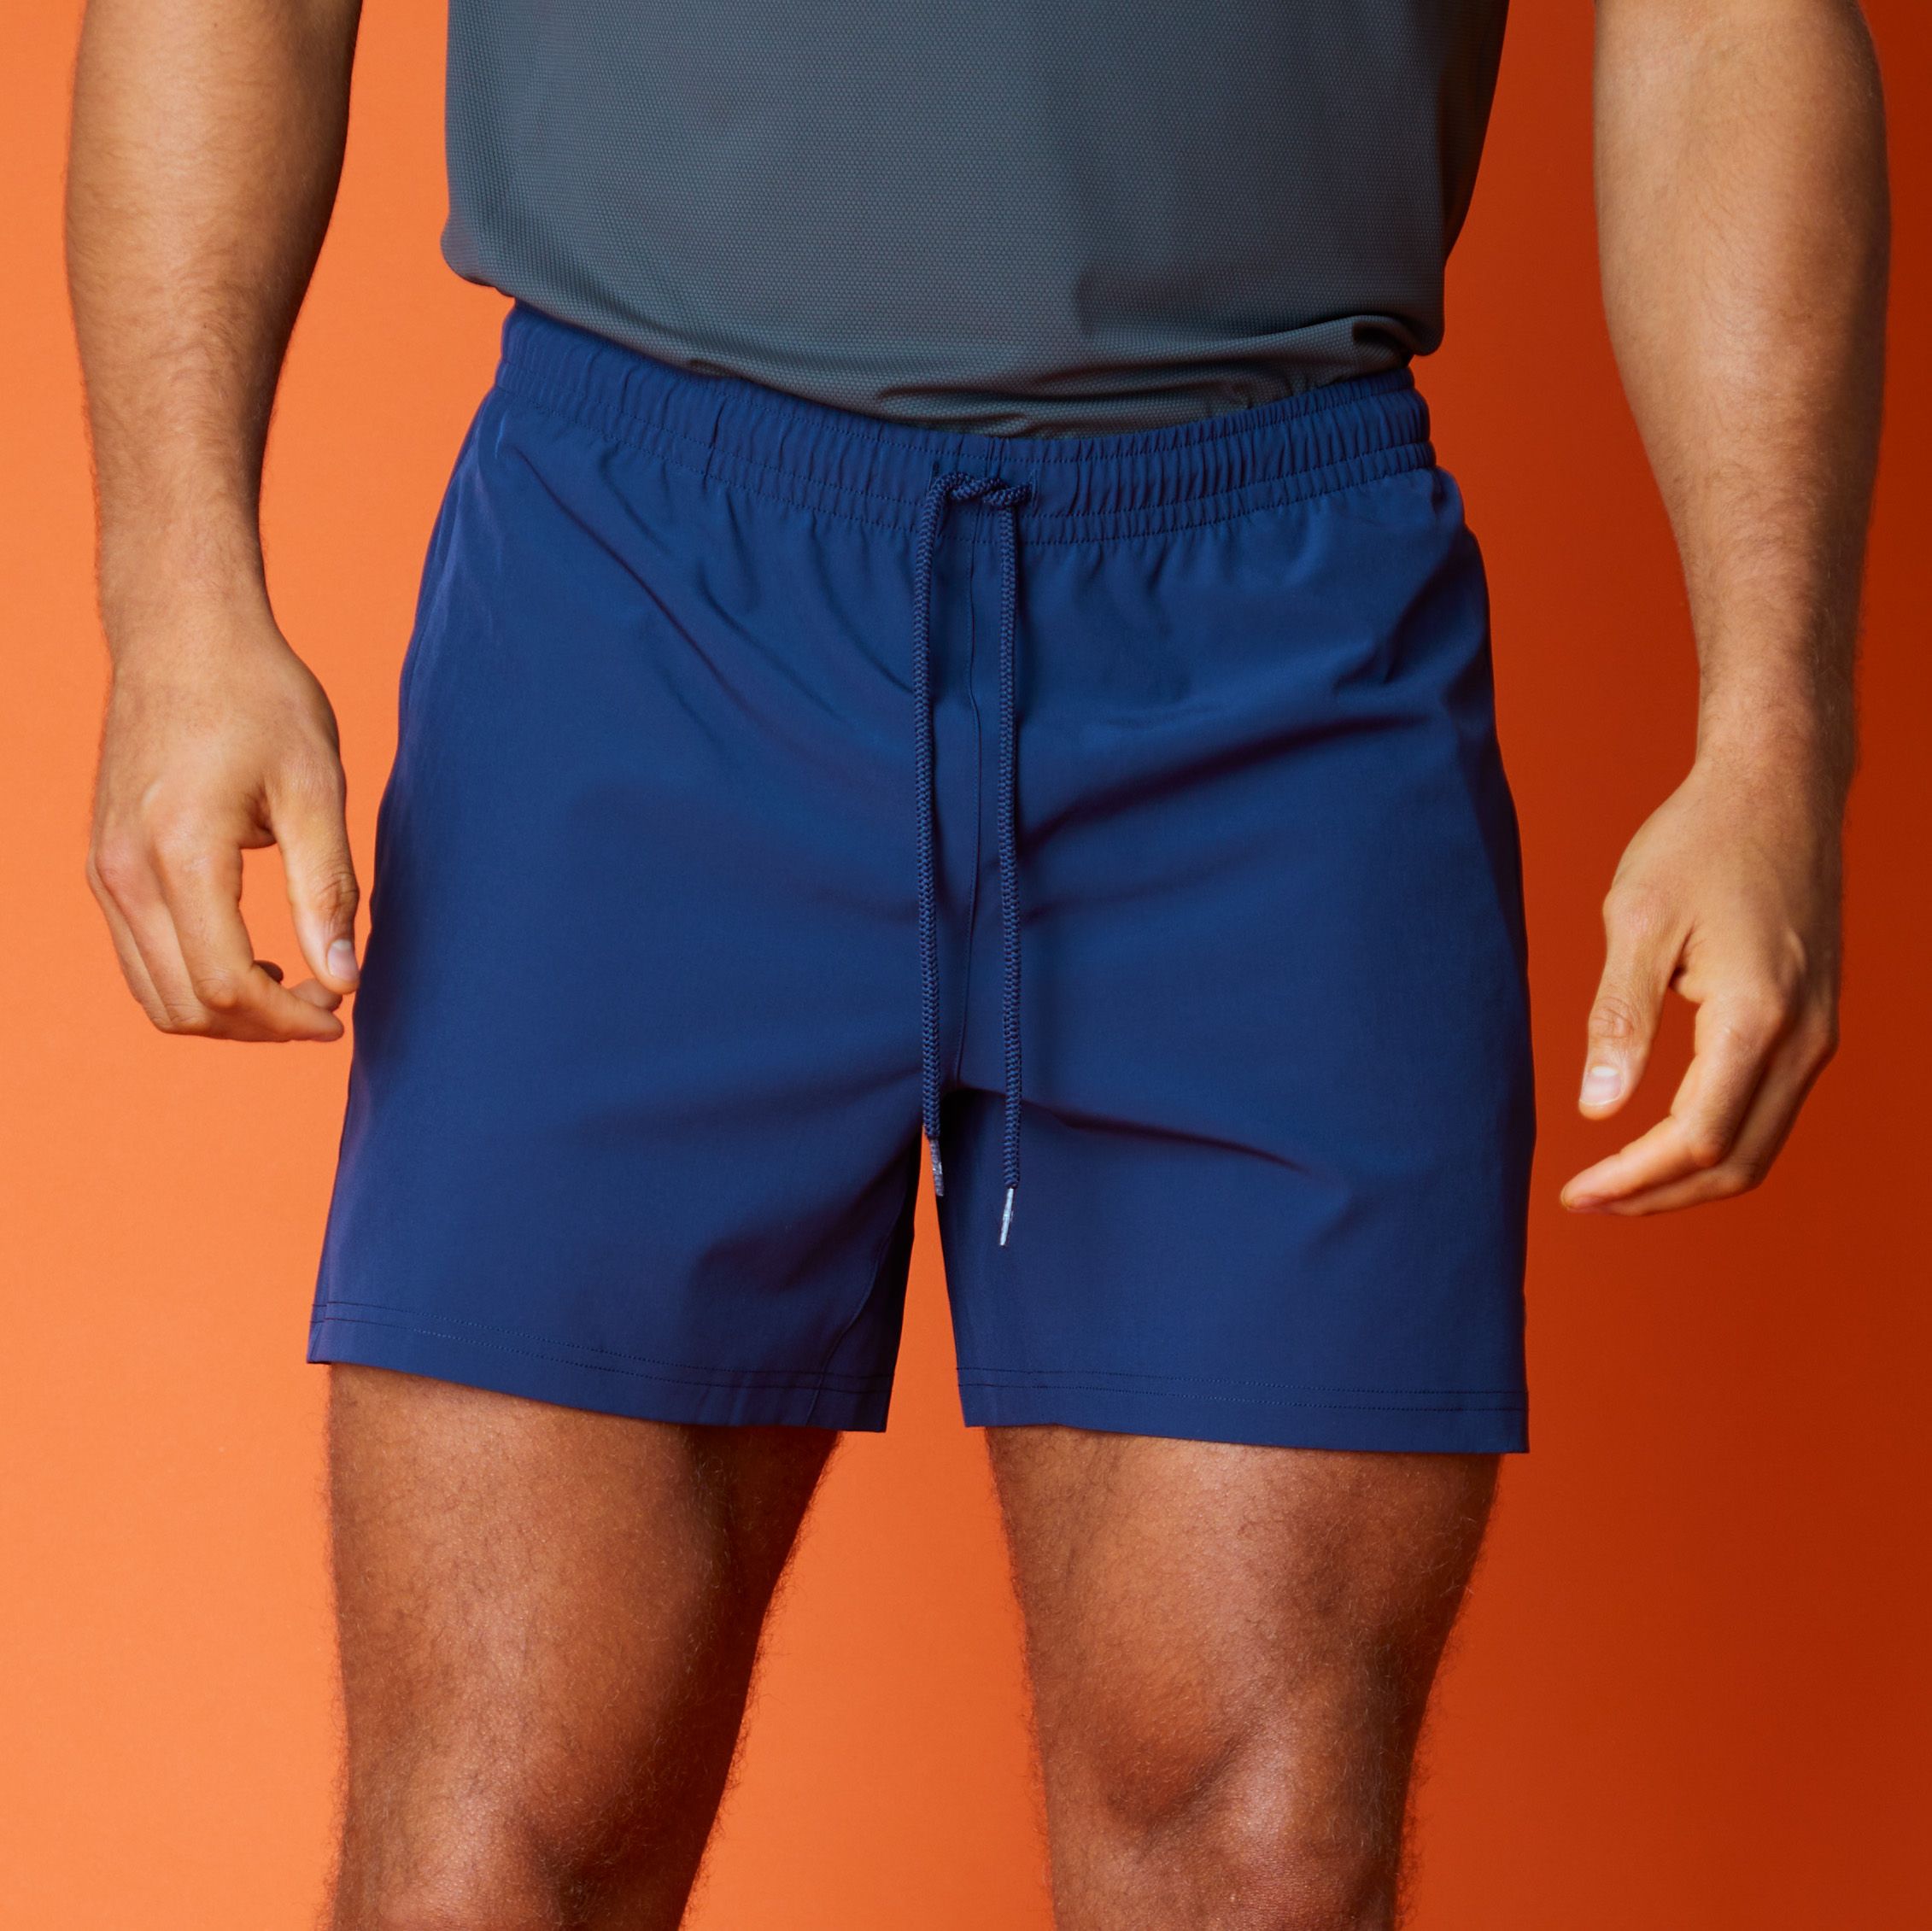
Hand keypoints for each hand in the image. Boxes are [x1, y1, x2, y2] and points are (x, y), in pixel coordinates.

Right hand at [87, 592, 360, 1041]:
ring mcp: (106, 872)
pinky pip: (141, 958)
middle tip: (327, 999)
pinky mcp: (106, 865)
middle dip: (261, 1025)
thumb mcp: (314, 787)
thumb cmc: (258, 698)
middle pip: (185, 1006)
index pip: (224, 985)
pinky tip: (254, 955)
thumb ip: (327, 889)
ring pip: (156, 994)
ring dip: (226, 1011)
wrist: (182, 635)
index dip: (288, 1018)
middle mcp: (124, 873)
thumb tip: (344, 978)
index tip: (341, 1012)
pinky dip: (195, 980)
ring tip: (294, 981)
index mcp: (180, 853)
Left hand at [1562, 748, 1840, 1213]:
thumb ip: (1618, 1018)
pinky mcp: (1814, 1024)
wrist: (1779, 790)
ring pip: (1760, 1146)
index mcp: (1756, 1015)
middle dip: (1658, 1196)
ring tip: (1614, 1184)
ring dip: (1687, 1179)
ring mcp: (1818, 1034)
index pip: (1697, 1138)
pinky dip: (1716, 1143)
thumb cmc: (1700, 843)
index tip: (1574, 1194)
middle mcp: (1803, 1037)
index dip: (1634, 1180)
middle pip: (1736, 1162)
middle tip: (1584, 1201)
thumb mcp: (1638, 919)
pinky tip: (1659, 1140)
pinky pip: (1769, 1111)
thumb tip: (1596, 1110)